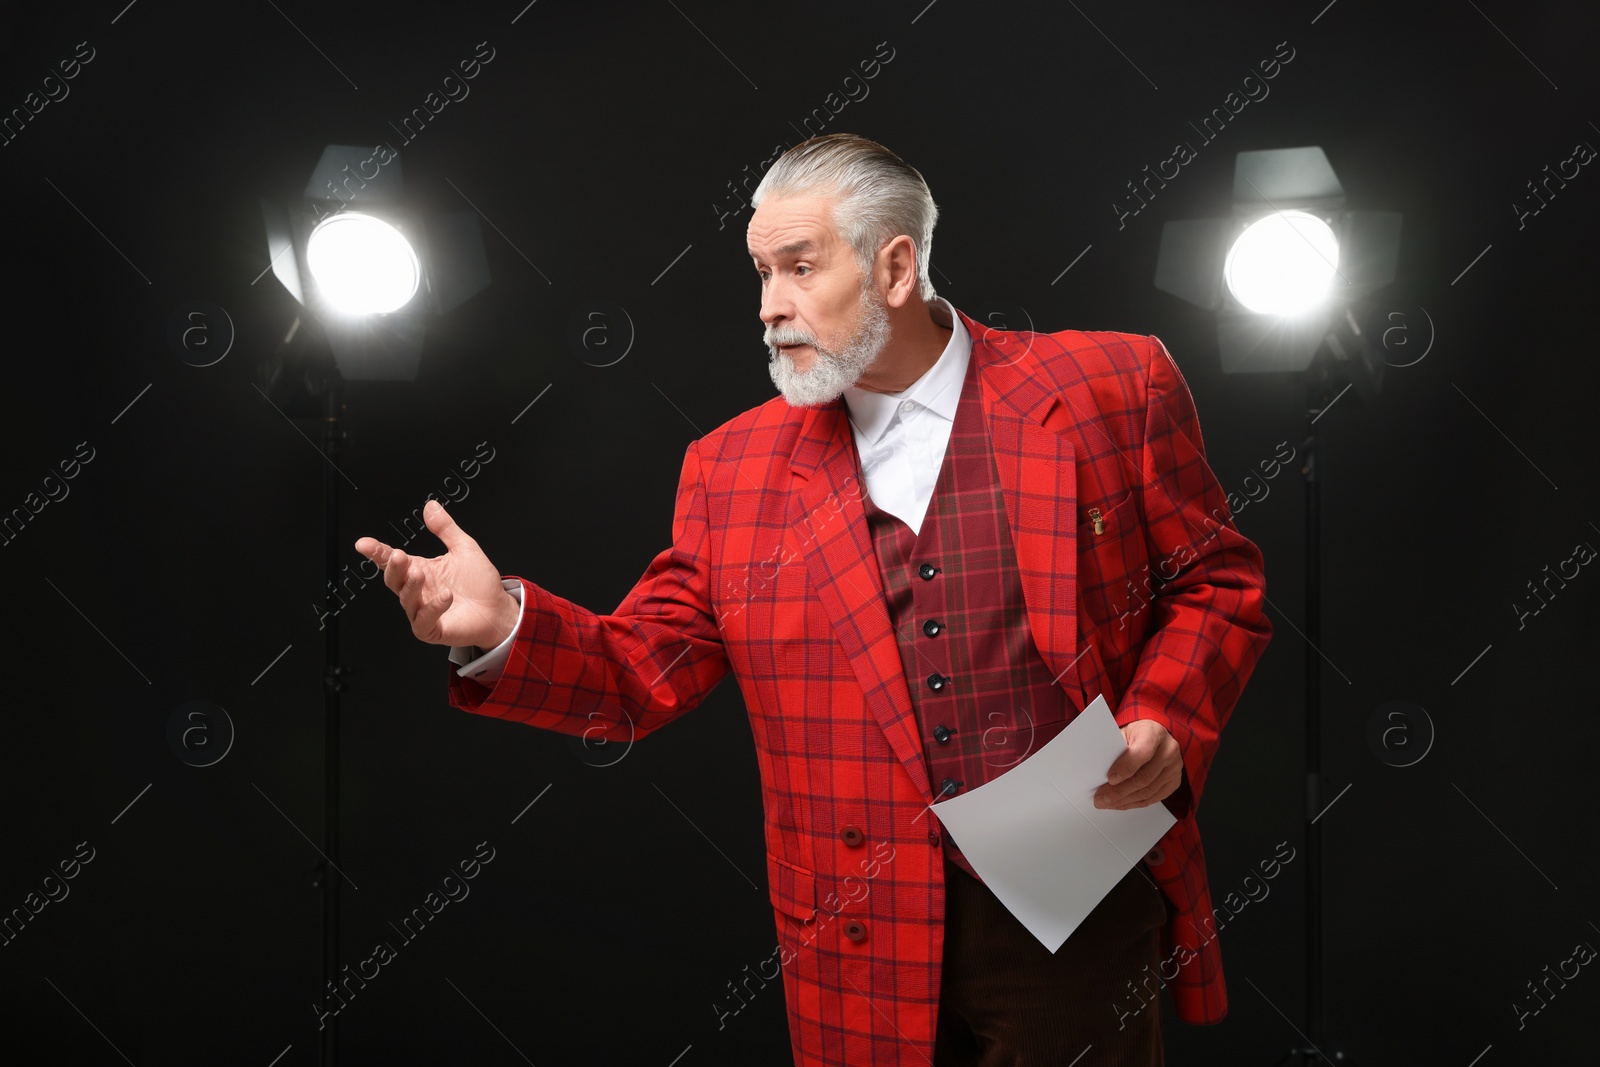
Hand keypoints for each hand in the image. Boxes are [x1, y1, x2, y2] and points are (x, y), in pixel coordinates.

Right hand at [354, 500, 518, 648]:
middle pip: (394, 580)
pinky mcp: (432, 629)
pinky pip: (424, 621)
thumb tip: (430, 506)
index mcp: (420, 569)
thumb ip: (446, 528)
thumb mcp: (464, 548)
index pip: (392, 560)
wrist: (499, 609)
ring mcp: (423, 611)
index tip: (364, 544)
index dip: (377, 552)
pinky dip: (432, 608)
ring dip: (411, 586)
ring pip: (406, 600)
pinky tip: (445, 596)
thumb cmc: (480, 583)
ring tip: (420, 574)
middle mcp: (418, 591)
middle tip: (399, 556)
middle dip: (393, 567)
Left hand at [1094, 720, 1181, 808]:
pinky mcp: (1174, 782)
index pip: (1142, 753)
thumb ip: (1115, 749)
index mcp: (1154, 733)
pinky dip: (1134, 803)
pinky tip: (1121, 803)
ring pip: (1148, 791)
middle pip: (1144, 777)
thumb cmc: (1137, 734)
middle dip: (1119, 791)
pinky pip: (1153, 798)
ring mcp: (1174, 768)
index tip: (1110, 778)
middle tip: (1101, 797)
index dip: (1126, 768)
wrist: (1155, 736)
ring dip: (1124, 801)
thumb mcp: (1125, 733)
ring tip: (1107, 803)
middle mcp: (1169, 751)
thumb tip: (1099, 771)